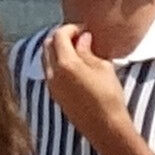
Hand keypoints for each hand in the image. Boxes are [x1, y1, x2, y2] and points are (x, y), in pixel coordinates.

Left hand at [42, 25, 132, 147]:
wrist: (104, 126)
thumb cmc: (108, 96)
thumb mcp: (102, 67)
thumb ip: (88, 50)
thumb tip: (82, 38)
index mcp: (65, 64)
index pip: (59, 36)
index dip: (71, 28)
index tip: (83, 29)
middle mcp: (52, 74)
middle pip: (47, 45)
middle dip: (60, 37)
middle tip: (78, 37)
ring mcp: (51, 85)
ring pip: (45, 59)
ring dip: (57, 50)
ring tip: (76, 50)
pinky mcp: (54, 95)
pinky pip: (48, 72)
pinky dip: (56, 63)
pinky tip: (73, 65)